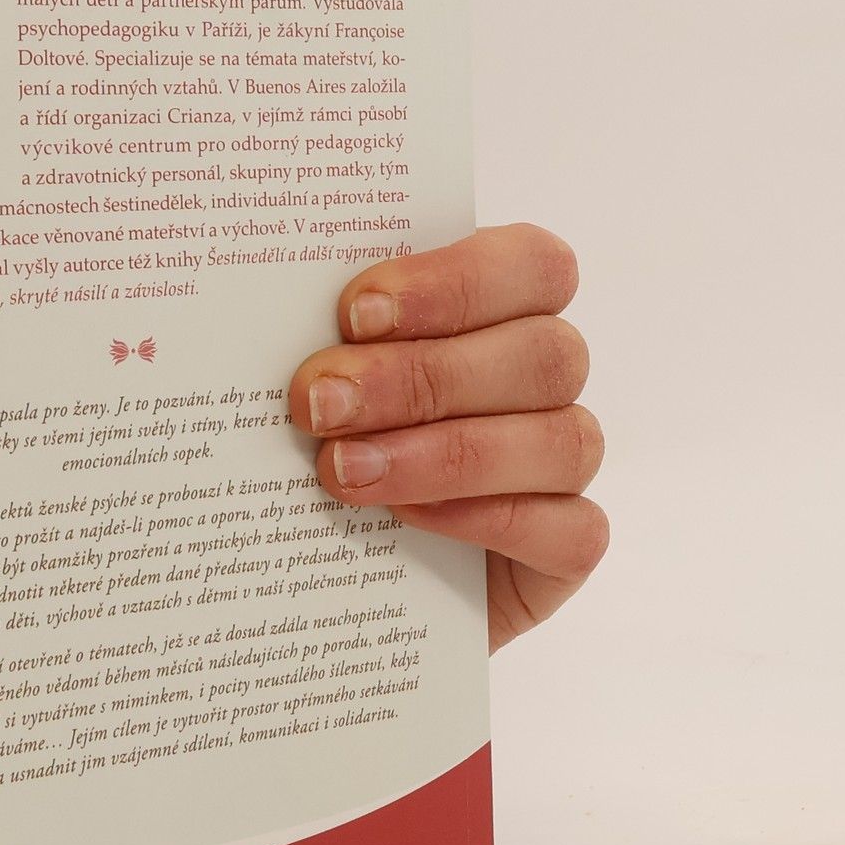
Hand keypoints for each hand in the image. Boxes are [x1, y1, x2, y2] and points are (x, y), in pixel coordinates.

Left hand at [288, 224, 607, 651]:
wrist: (324, 578)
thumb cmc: (325, 436)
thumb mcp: (319, 373)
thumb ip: (316, 330)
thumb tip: (275, 302)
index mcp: (507, 308)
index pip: (533, 265)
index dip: (454, 284)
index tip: (355, 314)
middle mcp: (548, 381)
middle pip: (541, 355)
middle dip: (422, 377)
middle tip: (322, 403)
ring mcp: (565, 467)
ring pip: (561, 441)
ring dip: (445, 454)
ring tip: (346, 470)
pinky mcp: (568, 546)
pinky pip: (569, 531)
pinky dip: (485, 520)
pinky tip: (409, 518)